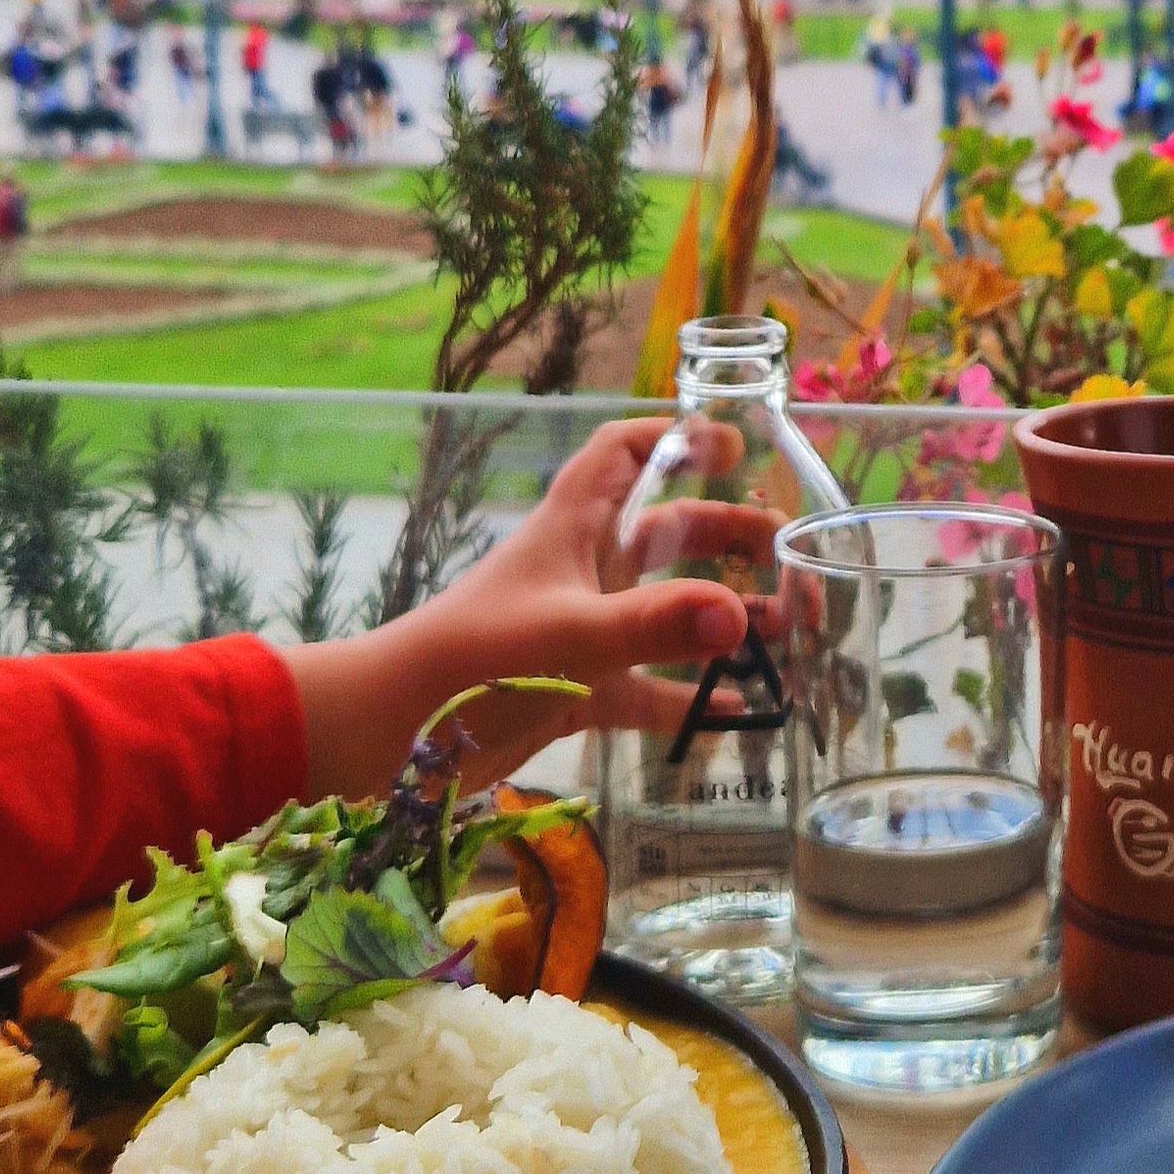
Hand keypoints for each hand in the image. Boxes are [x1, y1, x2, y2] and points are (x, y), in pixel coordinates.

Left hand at [283, 418, 782, 800]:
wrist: (388, 735)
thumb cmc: (470, 661)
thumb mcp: (569, 636)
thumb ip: (654, 625)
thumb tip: (740, 615)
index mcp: (571, 529)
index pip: (622, 455)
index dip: (672, 438)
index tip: (731, 448)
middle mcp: (579, 571)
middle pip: (663, 533)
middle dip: (724, 534)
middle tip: (785, 551)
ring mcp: (577, 632)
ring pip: (662, 610)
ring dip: (718, 615)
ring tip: (783, 628)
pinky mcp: (572, 689)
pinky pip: (645, 688)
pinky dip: (688, 695)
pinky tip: (737, 709)